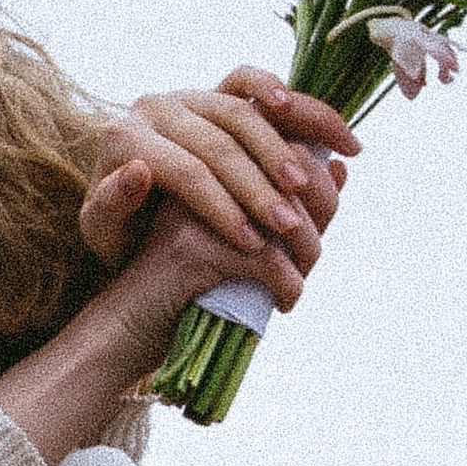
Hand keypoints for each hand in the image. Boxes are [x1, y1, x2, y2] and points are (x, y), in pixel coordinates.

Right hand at [0, 103, 349, 459]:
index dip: (321, 174)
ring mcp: (194, 209)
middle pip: (293, 171)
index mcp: (210, 154)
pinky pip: (266, 260)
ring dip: (306, 254)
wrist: (126, 329)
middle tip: (311, 257)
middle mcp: (199, 170)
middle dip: (320, 214)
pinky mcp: (191, 249)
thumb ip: (284, 196)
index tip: (326, 216)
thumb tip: (340, 169)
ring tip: (300, 279)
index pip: (285, 136)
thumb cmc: (189, 279)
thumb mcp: (241, 231)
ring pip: (284, 215)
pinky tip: (283, 302)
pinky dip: (286, 285)